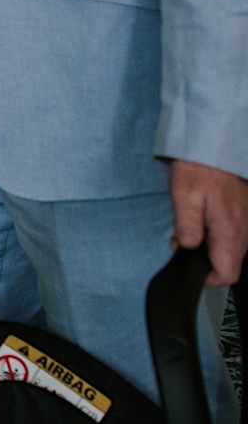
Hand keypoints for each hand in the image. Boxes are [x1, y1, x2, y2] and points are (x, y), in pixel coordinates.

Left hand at [168, 158, 247, 285]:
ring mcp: (247, 222)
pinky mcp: (244, 213)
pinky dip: (218, 234)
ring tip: (191, 226)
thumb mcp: (184, 196)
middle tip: (183, 240)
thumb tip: (187, 249)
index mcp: (230, 231)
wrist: (215, 145)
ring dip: (211, 246)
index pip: (227, 273)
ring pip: (232, 249)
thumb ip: (187, 227)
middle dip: (205, 260)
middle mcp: (244, 231)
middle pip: (230, 263)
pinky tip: (202, 218)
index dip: (208, 279)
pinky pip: (234, 234)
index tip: (190, 268)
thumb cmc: (198, 168)